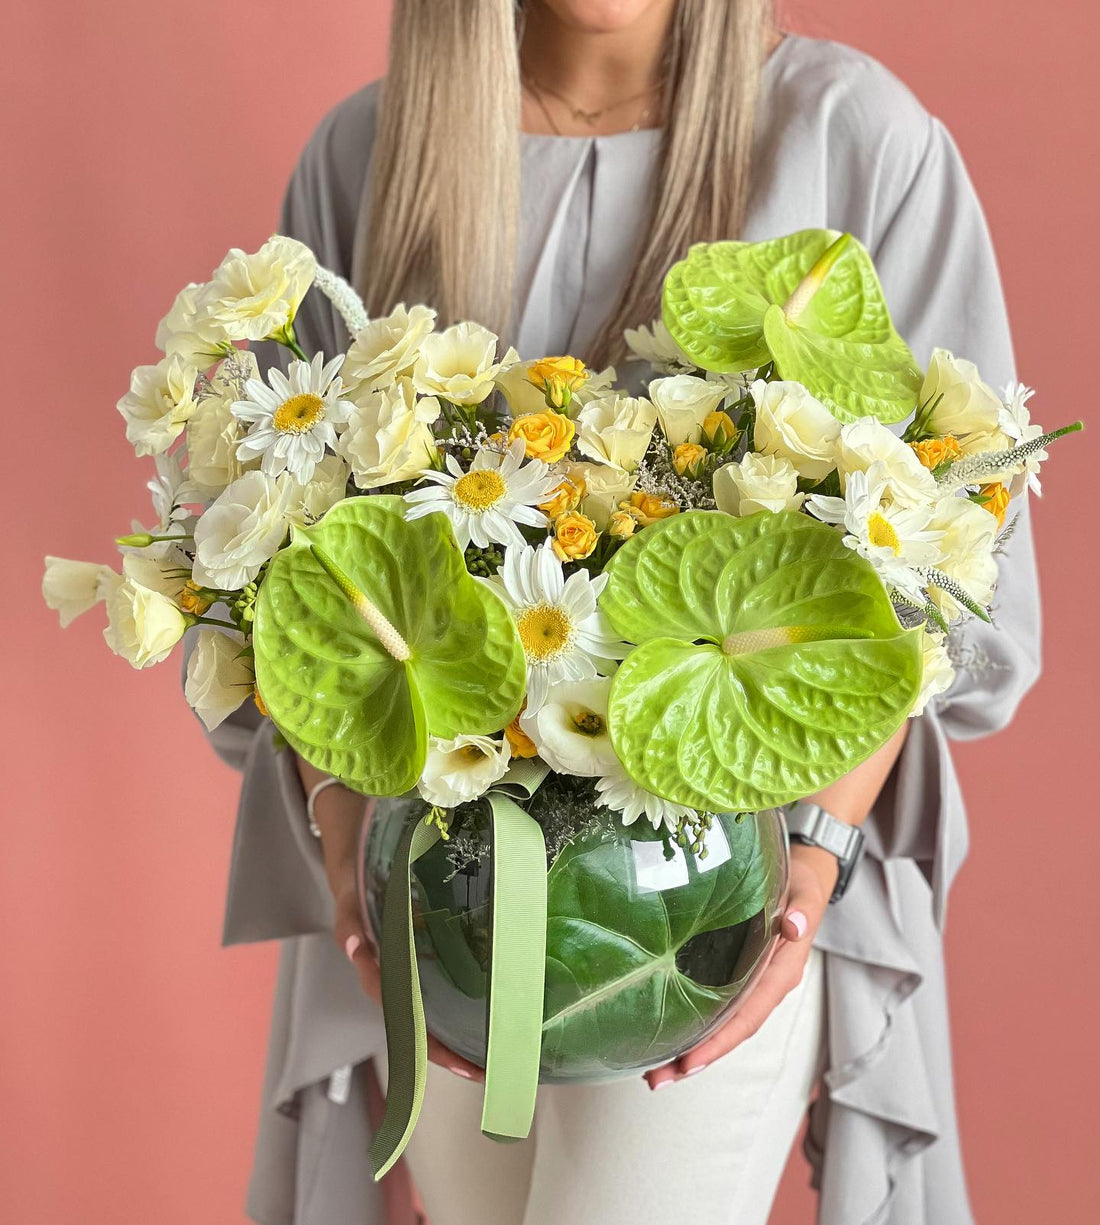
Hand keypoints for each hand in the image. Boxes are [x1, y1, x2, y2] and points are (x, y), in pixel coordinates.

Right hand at [298, 755, 484, 1082]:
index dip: (420, 1034)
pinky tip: (492, 993)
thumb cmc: (351, 832)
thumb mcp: (345, 868)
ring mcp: (400, 934)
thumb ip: (349, 908)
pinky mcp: (415, 919)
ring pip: (425, 989)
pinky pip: (435, 958)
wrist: (350, 798)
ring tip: (495, 1045)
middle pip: (413, 1008)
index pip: (394, 1000)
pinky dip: (457, 982)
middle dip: (444, 1043)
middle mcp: (385, 945)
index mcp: (366, 938)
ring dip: (453, 1020)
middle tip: (488, 1068)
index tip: (451, 1059)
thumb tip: (353, 950)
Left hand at [644, 843, 836, 1089]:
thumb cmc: (803, 881)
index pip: (749, 1016)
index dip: (720, 1042)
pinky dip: (693, 1023)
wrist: (803, 873)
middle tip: (656, 1080)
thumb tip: (793, 927)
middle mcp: (766, 985)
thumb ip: (802, 910)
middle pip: (730, 1031)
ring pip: (721, 1024)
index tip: (689, 1064)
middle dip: (695, 1059)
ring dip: (690, 1049)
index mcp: (783, 972)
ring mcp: (751, 982)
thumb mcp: (806, 891)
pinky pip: (716, 1004)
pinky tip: (666, 1032)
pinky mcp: (737, 970)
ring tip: (653, 1071)